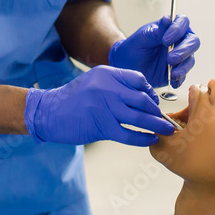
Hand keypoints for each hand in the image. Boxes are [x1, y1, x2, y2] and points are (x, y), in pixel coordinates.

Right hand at [24, 66, 175, 145]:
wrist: (48, 113)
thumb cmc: (73, 99)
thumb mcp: (94, 82)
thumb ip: (115, 85)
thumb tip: (143, 96)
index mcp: (106, 73)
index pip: (138, 80)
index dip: (150, 92)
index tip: (154, 103)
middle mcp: (106, 87)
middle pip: (142, 99)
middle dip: (156, 111)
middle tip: (164, 119)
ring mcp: (103, 106)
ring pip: (139, 117)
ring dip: (156, 125)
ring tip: (166, 131)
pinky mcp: (100, 126)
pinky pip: (128, 134)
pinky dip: (143, 138)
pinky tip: (150, 140)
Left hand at [108, 15, 199, 88]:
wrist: (128, 68)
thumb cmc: (133, 49)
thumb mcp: (141, 38)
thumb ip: (156, 31)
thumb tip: (168, 19)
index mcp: (170, 28)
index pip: (182, 22)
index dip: (178, 29)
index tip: (165, 40)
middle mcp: (179, 41)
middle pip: (193, 41)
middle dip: (184, 50)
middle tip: (170, 58)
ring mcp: (180, 57)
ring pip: (190, 59)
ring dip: (183, 66)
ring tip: (172, 73)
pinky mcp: (178, 72)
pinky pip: (184, 75)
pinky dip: (180, 78)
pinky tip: (173, 81)